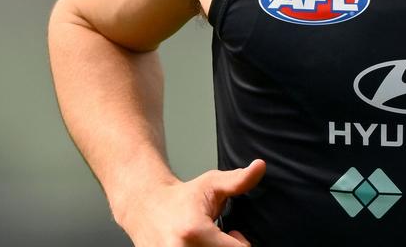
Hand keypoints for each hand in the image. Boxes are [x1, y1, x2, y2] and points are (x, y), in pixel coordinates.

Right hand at [115, 160, 265, 245]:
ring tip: (207, 241)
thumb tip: (260, 166)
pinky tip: (195, 246)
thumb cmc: (181, 197)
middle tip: (220, 236)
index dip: (241, 242)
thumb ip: (238, 180)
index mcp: (195, 232)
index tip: (233, 231)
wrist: (145, 206)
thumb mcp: (211, 184)